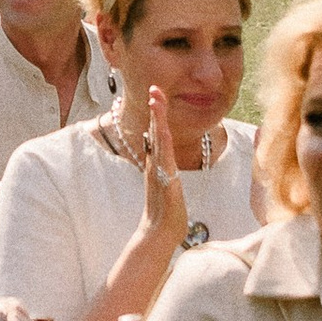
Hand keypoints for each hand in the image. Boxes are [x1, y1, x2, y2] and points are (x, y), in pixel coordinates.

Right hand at [133, 108, 189, 260]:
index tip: (157, 95)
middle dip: (156, 108)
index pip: (158, 133)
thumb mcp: (167, 186)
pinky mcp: (165, 180)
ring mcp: (158, 170)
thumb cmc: (166, 212)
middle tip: (154, 88)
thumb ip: (164, 172)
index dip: (158, 114)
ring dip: (158, 118)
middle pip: (156, 130)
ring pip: (158, 139)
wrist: (159, 232)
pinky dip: (163, 142)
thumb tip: (163, 162)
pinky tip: (163, 130)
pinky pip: (164, 157)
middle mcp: (156, 164)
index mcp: (158, 163)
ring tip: (156, 99)